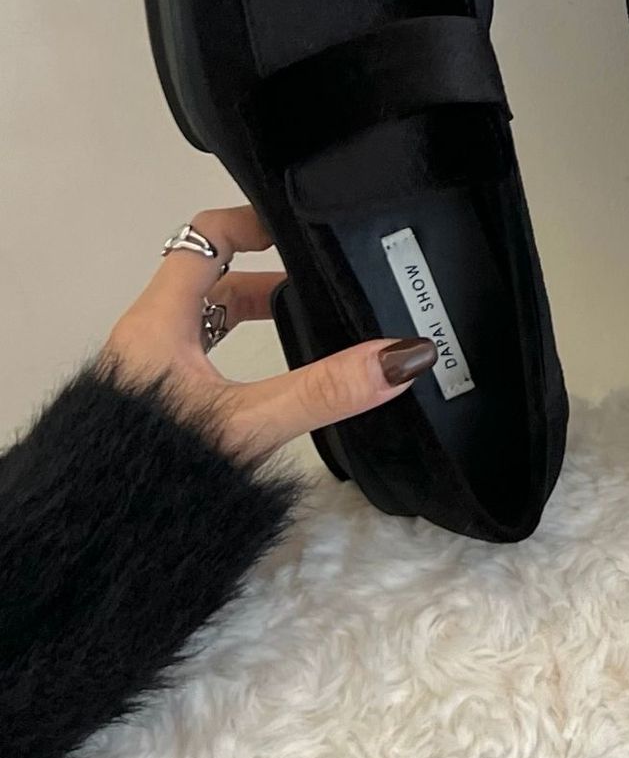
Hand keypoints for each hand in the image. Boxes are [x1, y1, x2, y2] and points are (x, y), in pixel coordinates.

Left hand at [101, 204, 438, 465]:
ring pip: (206, 318)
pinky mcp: (151, 401)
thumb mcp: (251, 422)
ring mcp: (146, 369)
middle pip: (212, 278)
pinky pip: (199, 352)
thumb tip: (404, 356)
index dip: (252, 223)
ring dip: (254, 315)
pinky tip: (267, 377)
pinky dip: (237, 349)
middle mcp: (148, 336)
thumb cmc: (156, 466)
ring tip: (305, 326)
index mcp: (160, 320)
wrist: (96, 534)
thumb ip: (328, 389)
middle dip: (269, 279)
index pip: (204, 237)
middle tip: (319, 287)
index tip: (298, 230)